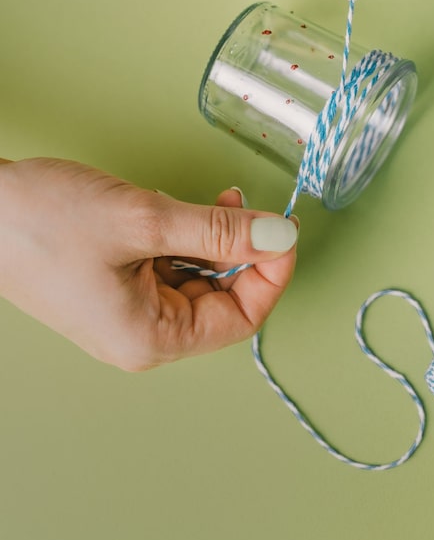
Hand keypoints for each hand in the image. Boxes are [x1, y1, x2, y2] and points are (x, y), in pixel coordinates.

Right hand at [0, 158, 297, 369]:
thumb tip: (278, 236)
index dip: (272, 272)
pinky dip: (182, 238)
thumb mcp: (145, 220)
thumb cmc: (44, 221)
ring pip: (196, 278)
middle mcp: (141, 336)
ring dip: (211, 239)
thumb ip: (218, 230)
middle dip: (240, 249)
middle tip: (244, 205)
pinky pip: (167, 268)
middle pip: (221, 297)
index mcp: (150, 338)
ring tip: (204, 202)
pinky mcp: (113, 287)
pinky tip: (173, 211)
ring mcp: (126, 312)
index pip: (242, 317)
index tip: (283, 230)